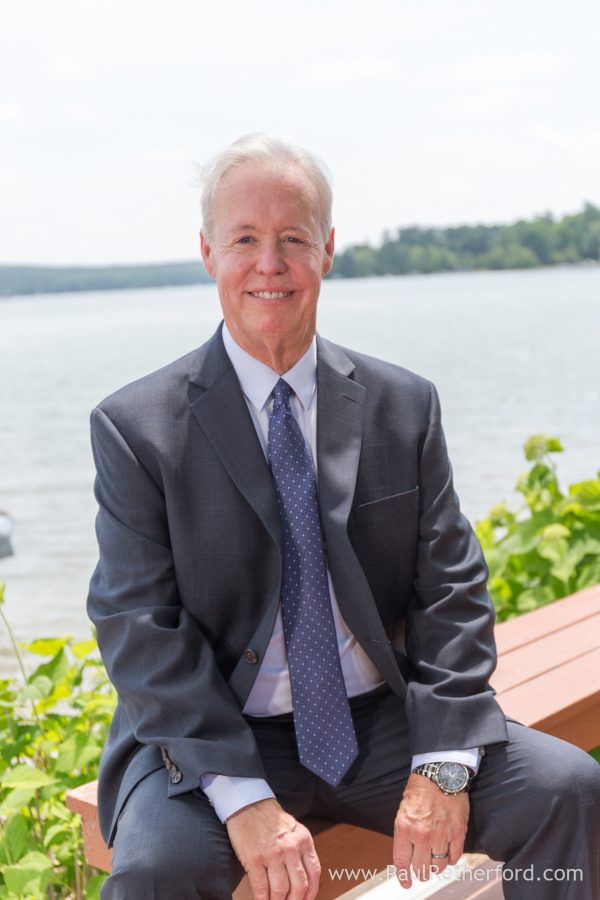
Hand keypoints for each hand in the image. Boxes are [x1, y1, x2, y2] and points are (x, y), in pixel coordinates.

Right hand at [226, 798, 320, 899]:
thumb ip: (301, 850)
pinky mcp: (253, 859)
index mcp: (303, 840)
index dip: (312, 892)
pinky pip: (261, 887)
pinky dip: (262, 899)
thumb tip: (304, 878)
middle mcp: (290, 848)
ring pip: (280, 890)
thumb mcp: (294, 829)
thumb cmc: (270, 817)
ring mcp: (272, 855)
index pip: (314, 873)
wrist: (249, 804)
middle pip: (298, 886)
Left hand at [393, 773, 468, 888]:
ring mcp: (441, 836)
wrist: (440, 773)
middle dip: (420, 873)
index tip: (406, 883)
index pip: (402, 862)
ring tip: (434, 863)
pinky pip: (454, 857)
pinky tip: (447, 855)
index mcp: (405, 828)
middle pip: (421, 869)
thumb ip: (405, 833)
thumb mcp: (403, 810)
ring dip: (436, 867)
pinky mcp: (458, 833)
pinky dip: (450, 860)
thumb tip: (407, 853)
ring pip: (438, 866)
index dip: (404, 877)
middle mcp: (422, 835)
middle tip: (422, 871)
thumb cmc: (420, 789)